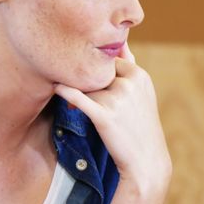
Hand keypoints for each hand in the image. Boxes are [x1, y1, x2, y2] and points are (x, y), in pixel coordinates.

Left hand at [54, 45, 170, 195]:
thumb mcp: (142, 93)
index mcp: (140, 75)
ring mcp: (118, 99)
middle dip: (89, 81)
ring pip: (86, 85)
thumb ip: (128, 66)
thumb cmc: (141, 126)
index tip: (92, 78)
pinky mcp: (104, 115)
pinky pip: (76, 97)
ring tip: (80, 107)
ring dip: (80, 94)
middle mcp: (130, 83)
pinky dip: (64, 92)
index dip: (98, 70)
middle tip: (83, 92)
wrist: (146, 161)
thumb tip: (120, 42)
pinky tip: (57, 88)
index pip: (109, 59)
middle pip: (96, 71)